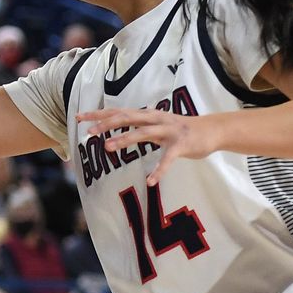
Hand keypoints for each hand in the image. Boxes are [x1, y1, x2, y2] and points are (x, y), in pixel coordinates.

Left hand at [76, 107, 215, 185]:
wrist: (213, 130)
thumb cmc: (182, 130)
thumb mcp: (158, 125)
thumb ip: (140, 126)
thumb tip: (119, 128)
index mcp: (148, 115)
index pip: (119, 112)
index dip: (99, 114)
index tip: (79, 118)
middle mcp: (156, 119)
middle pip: (127, 118)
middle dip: (107, 124)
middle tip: (89, 132)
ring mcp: (170, 131)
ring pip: (143, 133)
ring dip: (125, 140)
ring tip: (108, 148)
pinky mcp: (182, 145)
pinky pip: (168, 159)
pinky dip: (160, 170)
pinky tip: (151, 181)